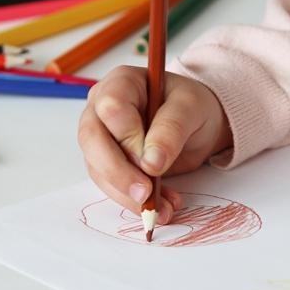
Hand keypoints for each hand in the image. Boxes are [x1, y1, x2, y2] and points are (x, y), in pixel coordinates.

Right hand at [78, 66, 231, 223]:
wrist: (198, 124)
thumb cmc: (191, 106)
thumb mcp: (191, 108)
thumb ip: (171, 129)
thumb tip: (150, 163)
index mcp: (122, 82)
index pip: (111, 108)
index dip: (129, 138)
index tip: (153, 161)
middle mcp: (102, 106)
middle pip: (92, 139)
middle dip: (118, 171)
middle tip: (146, 194)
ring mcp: (101, 136)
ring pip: (97, 167)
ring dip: (127, 193)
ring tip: (163, 207)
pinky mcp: (107, 162)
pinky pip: (110, 184)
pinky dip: (133, 201)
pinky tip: (160, 207)